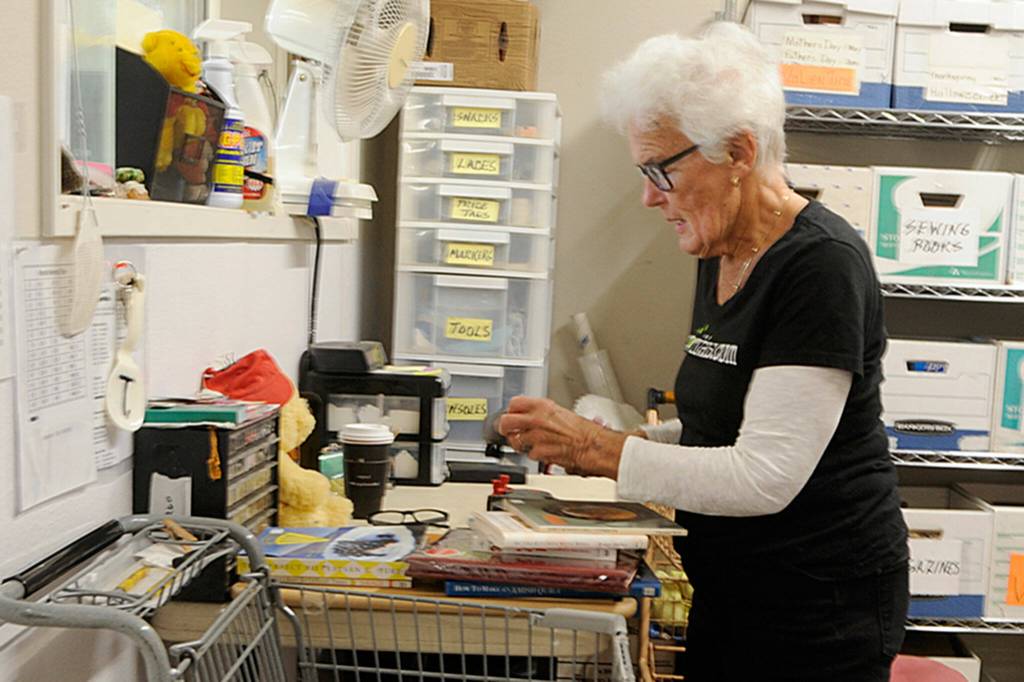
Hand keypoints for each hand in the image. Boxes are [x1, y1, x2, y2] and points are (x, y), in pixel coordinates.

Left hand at [497, 396, 626, 478]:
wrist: (593, 446)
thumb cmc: (583, 431)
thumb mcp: (560, 412)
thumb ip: (541, 413)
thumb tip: (529, 416)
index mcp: (542, 406)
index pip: (514, 403)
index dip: (510, 411)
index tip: (511, 415)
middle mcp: (536, 419)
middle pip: (505, 422)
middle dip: (504, 429)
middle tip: (509, 432)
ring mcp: (536, 436)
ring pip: (514, 441)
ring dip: (519, 445)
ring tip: (530, 444)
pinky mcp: (539, 452)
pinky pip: (529, 454)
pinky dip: (534, 455)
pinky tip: (543, 452)